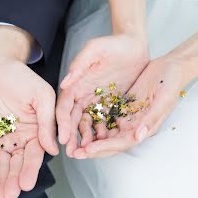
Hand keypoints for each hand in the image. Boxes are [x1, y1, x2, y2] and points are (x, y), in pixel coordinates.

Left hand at [0, 59, 57, 197]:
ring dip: (1, 180)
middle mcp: (20, 140)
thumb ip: (46, 122)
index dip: (30, 170)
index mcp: (36, 132)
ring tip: (0, 195)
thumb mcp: (41, 96)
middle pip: (17, 164)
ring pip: (1, 164)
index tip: (26, 184)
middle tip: (10, 195)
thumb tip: (53, 150)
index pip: (34, 156)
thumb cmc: (21, 76)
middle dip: (13, 180)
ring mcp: (2, 139)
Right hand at [56, 34, 148, 157]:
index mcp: (76, 85)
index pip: (64, 108)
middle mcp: (83, 96)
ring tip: (88, 152)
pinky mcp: (110, 107)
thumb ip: (79, 65)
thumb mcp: (95, 49)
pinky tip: (104, 144)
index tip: (63, 138)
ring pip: (88, 126)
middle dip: (72, 138)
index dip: (62, 124)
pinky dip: (103, 135)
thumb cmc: (114, 44)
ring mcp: (96, 103)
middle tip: (73, 153)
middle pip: (73, 121)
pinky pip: (105, 124)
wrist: (135, 45)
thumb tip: (64, 83)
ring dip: (87, 140)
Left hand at [78, 55, 186, 158]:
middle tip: (73, 153)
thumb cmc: (171, 83)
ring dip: (89, 140)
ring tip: (72, 143)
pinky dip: (92, 124)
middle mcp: (133, 128)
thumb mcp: (163, 100)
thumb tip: (138, 137)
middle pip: (109, 144)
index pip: (119, 144)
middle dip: (91, 150)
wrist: (171, 67)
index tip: (87, 150)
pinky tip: (77, 124)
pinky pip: (103, 119)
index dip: (103, 148)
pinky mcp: (120, 108)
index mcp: (143, 129)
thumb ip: (151, 119)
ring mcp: (126, 119)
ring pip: (104, 134)